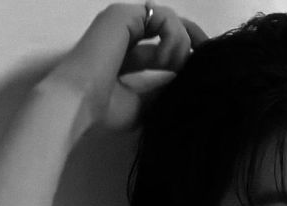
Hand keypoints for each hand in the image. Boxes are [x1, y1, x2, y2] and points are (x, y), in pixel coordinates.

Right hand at [44, 2, 207, 130]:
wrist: (79, 103)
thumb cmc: (105, 108)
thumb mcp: (144, 104)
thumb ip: (164, 90)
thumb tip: (188, 82)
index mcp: (128, 54)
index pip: (165, 47)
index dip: (187, 54)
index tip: (204, 68)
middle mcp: (127, 33)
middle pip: (172, 28)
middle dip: (194, 41)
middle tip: (208, 58)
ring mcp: (125, 21)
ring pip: (172, 23)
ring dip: (181, 48)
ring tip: (172, 70)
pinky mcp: (125, 15)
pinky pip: (165, 20)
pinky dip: (174, 41)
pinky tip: (166, 61)